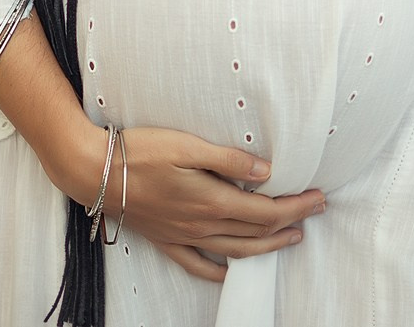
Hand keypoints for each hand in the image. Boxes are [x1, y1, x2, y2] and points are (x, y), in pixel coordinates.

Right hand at [50, 124, 323, 282]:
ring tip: (289, 239)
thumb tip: (266, 173)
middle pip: (256, 232)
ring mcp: (184, 236)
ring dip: (266, 247)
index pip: (264, 210)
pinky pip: (199, 264)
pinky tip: (230, 269)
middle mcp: (202, 225)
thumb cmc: (141, 150)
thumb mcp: (188, 145)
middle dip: (290, 223)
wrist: (95, 171)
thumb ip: (229, 160)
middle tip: (315, 211)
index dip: (295, 206)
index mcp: (211, 201)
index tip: (318, 197)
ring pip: (235, 251)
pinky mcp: (166, 240)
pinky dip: (219, 270)